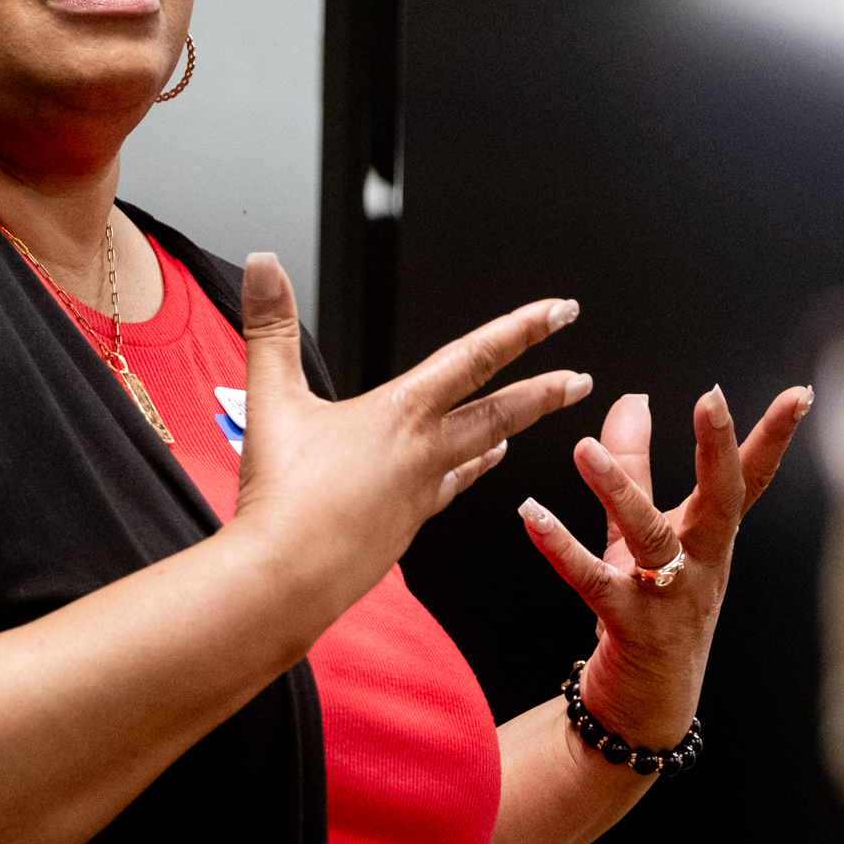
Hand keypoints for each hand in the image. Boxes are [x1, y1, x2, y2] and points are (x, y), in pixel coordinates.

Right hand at [233, 253, 591, 621]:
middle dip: (545, 391)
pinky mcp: (406, 527)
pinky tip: (464, 473)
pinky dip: (464, 474)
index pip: (476, 357)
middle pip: (500, 411)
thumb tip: (263, 264)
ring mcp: (420, 493)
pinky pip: (447, 491)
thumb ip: (271, 326)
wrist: (285, 580)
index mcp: (402, 413)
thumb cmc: (282, 498)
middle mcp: (424, 452)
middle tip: (580, 380)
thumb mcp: (272, 397)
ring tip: (526, 426)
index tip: (562, 312)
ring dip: (507, 432)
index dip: (523, 329)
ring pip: (477, 453)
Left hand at [517, 384, 811, 746]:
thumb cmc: (648, 610)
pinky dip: (560, 548)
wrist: (643, 706)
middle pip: (720, 501)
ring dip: (618, 490)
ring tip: (583, 449)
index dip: (775, 436)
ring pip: (650, 537)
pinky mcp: (630, 626)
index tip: (801, 392)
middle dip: (719, 449)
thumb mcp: (645, 533)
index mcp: (710, 537)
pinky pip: (593, 581)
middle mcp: (701, 564)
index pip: (750, 478)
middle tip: (712, 399)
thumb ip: (638, 463)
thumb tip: (634, 396)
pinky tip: (531, 515)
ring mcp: (670, 598)